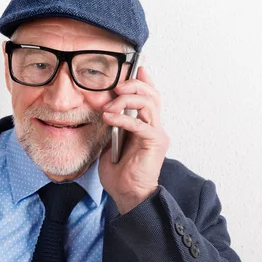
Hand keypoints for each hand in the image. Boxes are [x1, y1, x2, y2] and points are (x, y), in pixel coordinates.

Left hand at [99, 66, 169, 213]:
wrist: (127, 195)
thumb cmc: (119, 172)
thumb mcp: (110, 141)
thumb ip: (113, 123)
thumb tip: (104, 106)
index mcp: (146, 125)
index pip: (149, 96)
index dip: (144, 79)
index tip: (135, 66)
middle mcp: (155, 127)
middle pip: (152, 94)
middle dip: (134, 84)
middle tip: (117, 85)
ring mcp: (157, 134)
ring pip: (148, 103)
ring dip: (127, 99)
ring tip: (109, 104)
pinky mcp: (155, 143)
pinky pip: (139, 124)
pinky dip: (122, 118)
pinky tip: (109, 118)